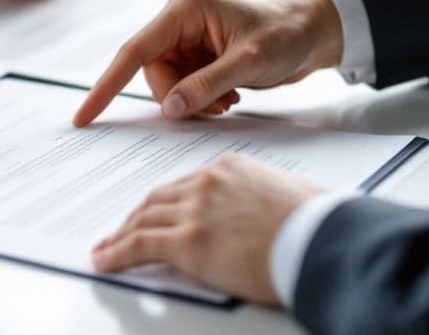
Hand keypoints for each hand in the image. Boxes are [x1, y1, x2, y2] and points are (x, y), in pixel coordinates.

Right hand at [73, 0, 343, 125]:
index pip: (134, 51)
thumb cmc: (287, 33)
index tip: (84, 115)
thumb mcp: (249, 61)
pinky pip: (183, 86)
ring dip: (192, 101)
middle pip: (152, 73)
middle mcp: (179, 20)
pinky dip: (201, 99)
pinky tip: (229, 95)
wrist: (317, 29)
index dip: (106, 86)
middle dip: (177, 97)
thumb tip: (170, 109)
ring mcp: (188, 38)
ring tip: (228, 100)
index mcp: (184, 9)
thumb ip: (206, 85)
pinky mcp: (199, 54)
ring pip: (167, 84)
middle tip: (214, 107)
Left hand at [92, 154, 322, 304]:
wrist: (324, 242)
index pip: (183, 185)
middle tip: (119, 232)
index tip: (150, 213)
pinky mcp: (188, 242)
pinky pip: (139, 245)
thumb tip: (253, 222)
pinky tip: (104, 261)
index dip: (161, 203)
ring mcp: (195, 210)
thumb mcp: (285, 197)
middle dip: (134, 217)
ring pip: (142, 220)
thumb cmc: (319, 226)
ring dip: (119, 236)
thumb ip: (256, 202)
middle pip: (157, 199)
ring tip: (105, 250)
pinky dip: (116, 254)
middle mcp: (208, 183)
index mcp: (230, 168)